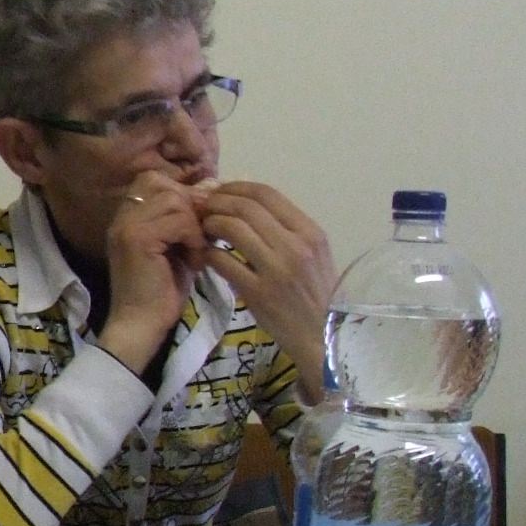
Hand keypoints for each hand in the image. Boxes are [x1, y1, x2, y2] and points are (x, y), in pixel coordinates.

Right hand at [96, 172, 205, 376]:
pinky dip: (193, 238)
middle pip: (164, 185)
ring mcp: (126, 225)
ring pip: (174, 200)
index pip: (155, 181)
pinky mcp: (137, 238)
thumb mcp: (175, 249)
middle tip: (201, 237)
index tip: (199, 224)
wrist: (141, 325)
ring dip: (194, 225)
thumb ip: (183, 223)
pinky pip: (179, 220)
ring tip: (196, 252)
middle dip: (191, 208)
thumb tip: (208, 198)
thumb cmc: (159, 293)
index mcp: (127, 217)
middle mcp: (122, 216)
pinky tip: (194, 262)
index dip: (182, 195)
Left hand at [198, 181, 336, 398]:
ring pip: (232, 228)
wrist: (323, 338)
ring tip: (202, 229)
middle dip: (217, 202)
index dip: (235, 187)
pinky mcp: (259, 294)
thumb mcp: (313, 255)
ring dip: (210, 223)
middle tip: (202, 208)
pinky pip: (223, 261)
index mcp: (310, 232)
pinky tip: (205, 256)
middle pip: (245, 206)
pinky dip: (208, 253)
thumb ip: (286, 230)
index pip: (267, 194)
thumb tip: (247, 205)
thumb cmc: (316, 294)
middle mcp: (295, 246)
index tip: (219, 192)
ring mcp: (277, 270)